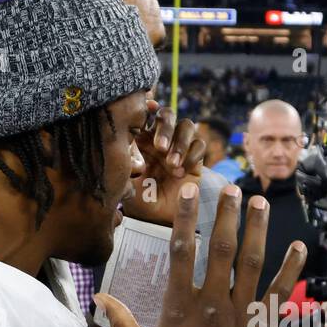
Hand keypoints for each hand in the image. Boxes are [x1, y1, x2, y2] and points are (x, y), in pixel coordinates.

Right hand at [97, 180, 305, 326]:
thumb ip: (121, 321)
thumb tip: (99, 295)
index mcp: (179, 307)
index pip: (180, 251)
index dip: (185, 216)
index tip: (189, 189)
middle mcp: (211, 306)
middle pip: (220, 248)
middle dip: (226, 214)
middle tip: (233, 188)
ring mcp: (240, 318)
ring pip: (251, 264)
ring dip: (257, 230)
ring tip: (261, 203)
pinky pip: (280, 296)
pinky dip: (291, 270)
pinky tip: (299, 248)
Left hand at [125, 100, 206, 225]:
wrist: (162, 218)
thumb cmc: (141, 200)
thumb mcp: (128, 184)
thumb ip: (127, 166)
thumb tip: (128, 149)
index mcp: (141, 138)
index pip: (145, 115)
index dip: (148, 108)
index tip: (149, 110)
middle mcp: (161, 138)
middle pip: (167, 115)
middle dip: (165, 128)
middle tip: (160, 148)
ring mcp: (180, 146)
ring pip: (186, 125)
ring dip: (180, 142)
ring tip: (172, 164)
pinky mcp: (196, 156)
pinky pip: (199, 144)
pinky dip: (193, 155)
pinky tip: (183, 171)